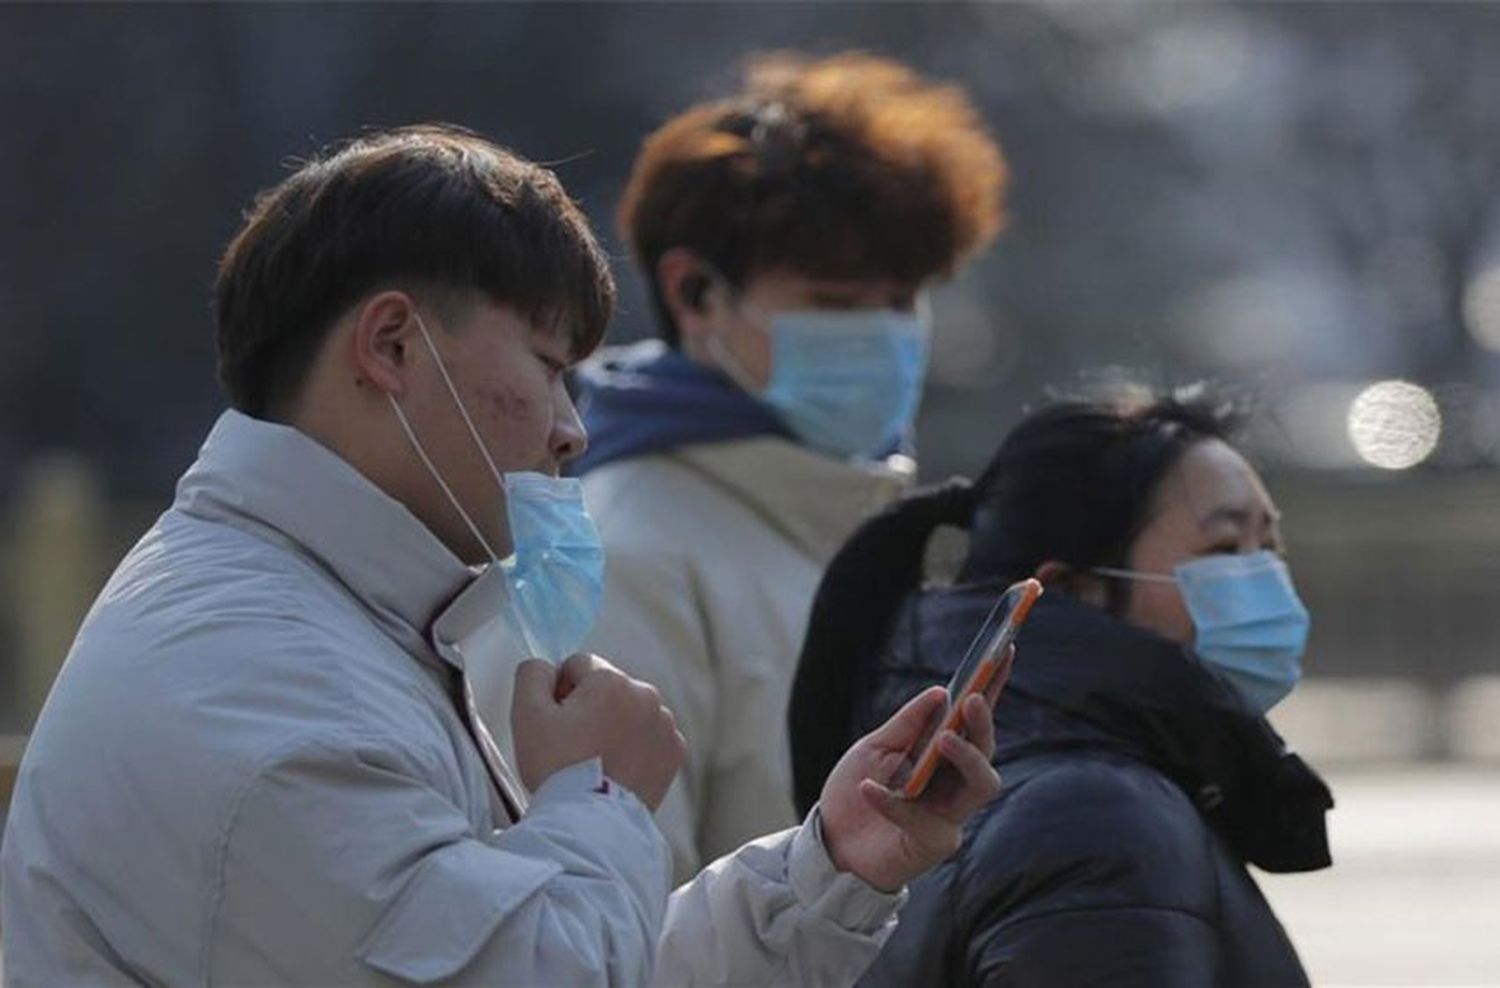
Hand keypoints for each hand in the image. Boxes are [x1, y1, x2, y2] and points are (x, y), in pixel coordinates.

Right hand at [511, 653, 685, 809]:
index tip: (557, 722)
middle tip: (573, 746)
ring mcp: (664, 724)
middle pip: (607, 688)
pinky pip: (649, 737)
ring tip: (595, 761)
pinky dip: (635, 748)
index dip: (561, 692)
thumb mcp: (526, 715)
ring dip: (614, 726)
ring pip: (630, 711)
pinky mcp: (674, 751)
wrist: (592, 823)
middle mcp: (645, 694)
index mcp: (610, 680)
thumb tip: (546, 666)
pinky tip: (617, 770)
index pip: (578, 666)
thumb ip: (532, 674)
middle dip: (590, 708)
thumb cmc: (558, 769)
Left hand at [817, 646, 1009, 891]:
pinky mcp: (933, 843)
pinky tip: (869, 787)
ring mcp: (950, 816)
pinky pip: (922, 818)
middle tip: (970, 701)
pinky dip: (893, 801)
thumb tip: (941, 692)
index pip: (975, 719)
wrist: (830, 842)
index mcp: (944, 755)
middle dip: (983, 725)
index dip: (994, 687)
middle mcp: (955, 784)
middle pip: (988, 752)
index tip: (1006, 650)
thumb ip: (908, 723)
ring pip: (981, 785)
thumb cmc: (855, 790)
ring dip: (966, 758)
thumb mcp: (875, 746)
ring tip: (944, 738)